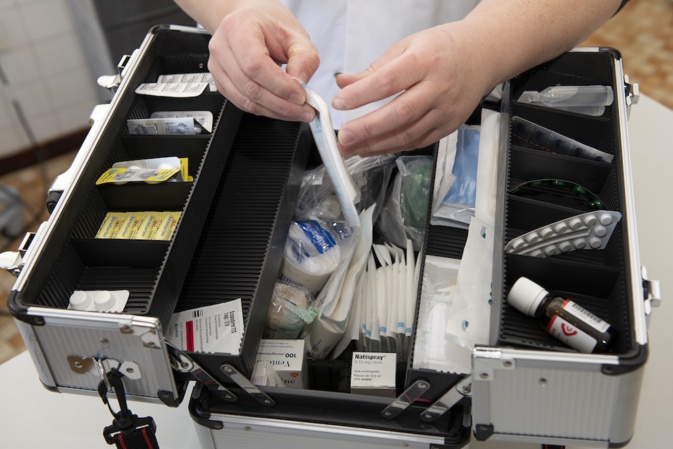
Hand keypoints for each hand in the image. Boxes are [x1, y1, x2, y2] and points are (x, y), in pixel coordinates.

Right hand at [207, 0, 318, 121]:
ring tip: (297, 111)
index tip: (301, 95)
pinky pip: (243, 104)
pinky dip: (265, 110)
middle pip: (250, 87)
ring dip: (275, 111)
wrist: (251, 22)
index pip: (255, 65)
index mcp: (238, 28)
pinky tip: (281, 109)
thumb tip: (301, 86)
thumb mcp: (296, 36)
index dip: (280, 85)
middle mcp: (222, 48)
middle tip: (305, 110)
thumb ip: (304, 59)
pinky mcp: (221, 83)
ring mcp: (217, 67)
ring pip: (246, 100)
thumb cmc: (270, 26)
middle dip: (281, 104)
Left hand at [332, 23, 493, 156]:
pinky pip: (417, 142)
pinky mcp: (448, 126)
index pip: (388, 82)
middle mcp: (437, 87)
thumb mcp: (406, 47)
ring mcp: (445, 110)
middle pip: (398, 113)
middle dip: (367, 129)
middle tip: (343, 137)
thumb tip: (343, 84)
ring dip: (376, 145)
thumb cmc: (441, 49)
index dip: (361, 95)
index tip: (339, 103)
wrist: (482, 56)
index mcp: (424, 61)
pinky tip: (372, 149)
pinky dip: (393, 147)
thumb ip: (374, 69)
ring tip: (350, 148)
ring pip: (407, 134)